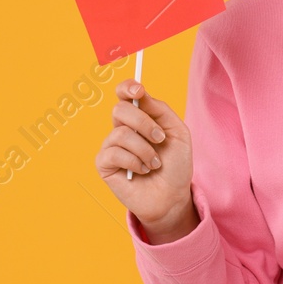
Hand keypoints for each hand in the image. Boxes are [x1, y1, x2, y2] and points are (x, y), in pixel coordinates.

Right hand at [97, 80, 196, 236]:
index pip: (124, 94)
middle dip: (144, 123)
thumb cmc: (175, 165)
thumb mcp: (178, 133)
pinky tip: (142, 171)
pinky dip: (134, 162)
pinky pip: (114, 153)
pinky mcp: (104, 164)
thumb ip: (161, 111)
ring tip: (155, 163)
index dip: (127, 87)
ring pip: (121, 134)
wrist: (173, 196)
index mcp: (139, 117)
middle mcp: (122, 128)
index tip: (138, 91)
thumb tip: (140, 95)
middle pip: (120, 109)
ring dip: (144, 150)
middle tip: (160, 138)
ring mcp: (111, 146)